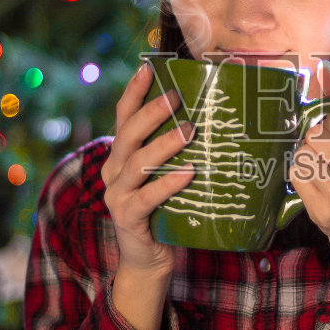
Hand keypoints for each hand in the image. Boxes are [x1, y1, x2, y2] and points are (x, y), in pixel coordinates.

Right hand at [101, 64, 195, 279]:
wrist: (149, 261)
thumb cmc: (165, 213)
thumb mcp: (166, 177)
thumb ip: (177, 153)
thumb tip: (215, 121)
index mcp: (121, 157)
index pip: (123, 117)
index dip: (133, 92)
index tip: (149, 67)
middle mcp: (114, 172)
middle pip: (128, 135)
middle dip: (151, 112)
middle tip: (176, 96)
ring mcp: (117, 196)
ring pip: (137, 164)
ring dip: (163, 145)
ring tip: (189, 130)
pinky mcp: (128, 219)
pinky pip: (147, 198)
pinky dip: (167, 184)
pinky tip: (187, 173)